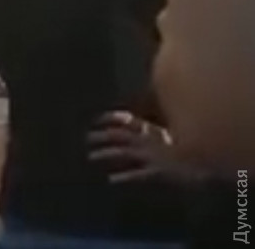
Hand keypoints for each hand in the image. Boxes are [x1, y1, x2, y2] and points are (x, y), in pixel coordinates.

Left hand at [87, 111, 203, 184]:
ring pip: (124, 152)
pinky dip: (125, 176)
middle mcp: (150, 141)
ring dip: (106, 153)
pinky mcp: (158, 171)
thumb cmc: (195, 147)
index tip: (97, 119)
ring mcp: (153, 156)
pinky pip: (139, 174)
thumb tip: (145, 124)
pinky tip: (111, 179)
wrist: (212, 158)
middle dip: (102, 135)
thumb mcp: (176, 133)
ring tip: (90, 156)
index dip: (111, 119)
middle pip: (120, 135)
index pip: (127, 120)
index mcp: (154, 131)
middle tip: (86, 137)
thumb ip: (158, 131)